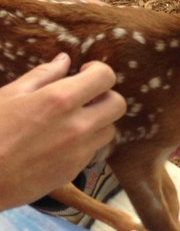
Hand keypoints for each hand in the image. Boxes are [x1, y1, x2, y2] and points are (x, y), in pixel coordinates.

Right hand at [0, 54, 126, 209]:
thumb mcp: (10, 94)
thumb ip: (43, 75)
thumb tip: (65, 60)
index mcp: (59, 100)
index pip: (105, 77)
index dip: (98, 71)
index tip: (85, 73)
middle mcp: (77, 126)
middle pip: (118, 104)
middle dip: (105, 96)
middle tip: (85, 97)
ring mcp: (79, 151)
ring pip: (110, 130)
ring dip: (98, 121)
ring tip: (73, 120)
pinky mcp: (75, 171)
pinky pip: (94, 151)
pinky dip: (86, 142)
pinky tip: (63, 141)